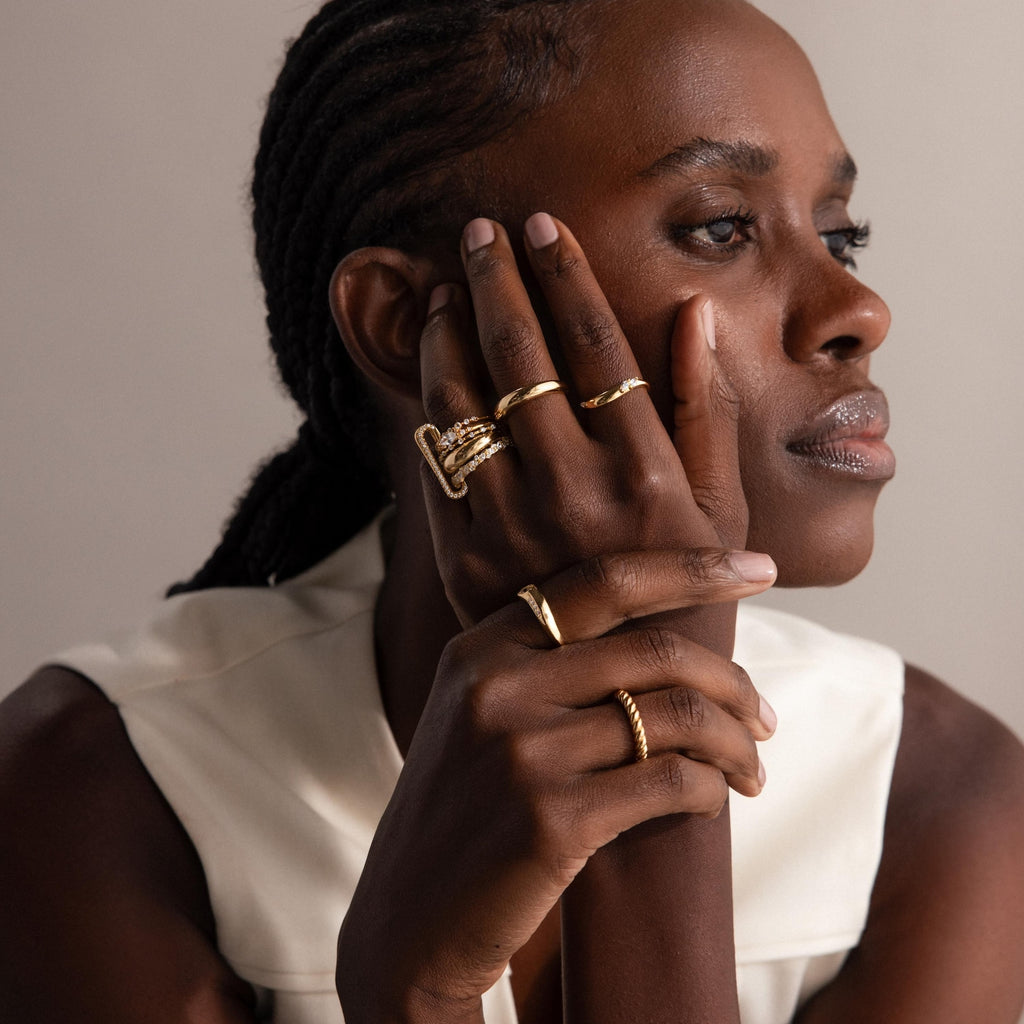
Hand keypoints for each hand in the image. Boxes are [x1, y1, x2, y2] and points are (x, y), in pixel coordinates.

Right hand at [336, 549, 773, 1021]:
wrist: (409, 921)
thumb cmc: (466, 813)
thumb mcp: (480, 717)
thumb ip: (546, 667)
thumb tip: (667, 641)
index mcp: (483, 648)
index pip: (603, 580)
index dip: (691, 567)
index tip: (757, 568)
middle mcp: (498, 686)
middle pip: (654, 650)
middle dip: (733, 682)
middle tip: (765, 717)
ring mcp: (522, 751)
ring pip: (676, 715)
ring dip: (736, 742)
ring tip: (752, 770)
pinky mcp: (551, 819)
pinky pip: (671, 781)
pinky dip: (711, 788)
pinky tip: (713, 799)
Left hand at [417, 214, 748, 625]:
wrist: (623, 711)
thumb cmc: (690, 606)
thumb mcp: (721, 512)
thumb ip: (706, 410)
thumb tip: (696, 311)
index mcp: (645, 476)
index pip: (597, 346)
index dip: (565, 276)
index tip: (543, 224)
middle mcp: (573, 494)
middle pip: (521, 359)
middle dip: (495, 282)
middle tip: (477, 232)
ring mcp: (510, 530)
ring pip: (463, 404)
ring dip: (447, 335)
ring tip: (445, 290)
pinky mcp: (463, 563)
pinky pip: (436, 467)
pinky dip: (429, 410)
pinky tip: (432, 370)